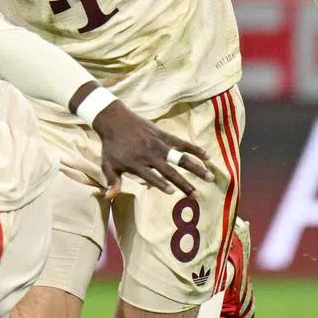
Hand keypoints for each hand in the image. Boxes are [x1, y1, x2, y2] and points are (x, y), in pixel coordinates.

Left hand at [92, 101, 212, 197]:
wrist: (114, 120)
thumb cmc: (111, 146)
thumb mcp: (108, 164)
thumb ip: (112, 182)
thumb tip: (109, 198)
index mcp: (136, 163)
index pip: (151, 177)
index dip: (161, 184)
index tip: (172, 192)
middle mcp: (150, 155)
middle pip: (170, 172)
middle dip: (184, 184)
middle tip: (197, 195)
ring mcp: (159, 145)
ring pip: (181, 158)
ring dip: (196, 168)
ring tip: (210, 177)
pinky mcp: (164, 135)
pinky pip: (182, 143)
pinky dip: (195, 149)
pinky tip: (207, 156)